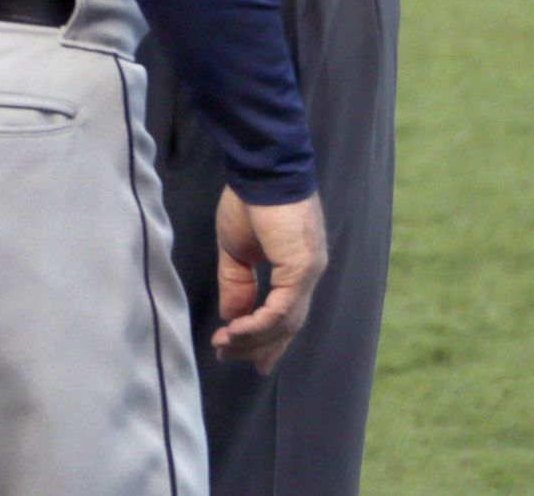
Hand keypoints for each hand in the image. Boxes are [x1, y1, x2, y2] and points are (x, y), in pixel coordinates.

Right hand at [213, 189, 327, 373]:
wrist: (259, 170)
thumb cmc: (248, 201)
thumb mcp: (236, 252)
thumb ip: (236, 286)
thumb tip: (231, 318)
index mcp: (297, 266)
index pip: (287, 313)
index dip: (270, 339)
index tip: (254, 362)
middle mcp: (308, 272)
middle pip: (287, 324)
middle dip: (258, 346)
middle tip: (230, 358)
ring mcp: (308, 270)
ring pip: (284, 321)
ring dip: (252, 338)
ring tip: (224, 345)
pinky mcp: (301, 267)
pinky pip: (280, 309)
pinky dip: (257, 325)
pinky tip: (235, 331)